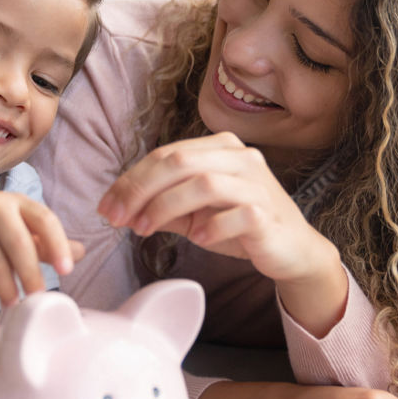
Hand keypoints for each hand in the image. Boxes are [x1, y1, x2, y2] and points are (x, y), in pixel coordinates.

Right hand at [0, 192, 83, 307]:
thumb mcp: (20, 227)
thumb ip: (47, 242)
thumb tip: (81, 253)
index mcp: (17, 202)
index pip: (44, 220)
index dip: (58, 245)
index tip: (67, 270)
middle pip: (19, 244)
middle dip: (31, 275)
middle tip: (38, 297)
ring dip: (6, 288)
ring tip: (13, 303)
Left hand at [97, 133, 343, 320]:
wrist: (291, 250)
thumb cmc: (241, 226)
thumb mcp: (195, 213)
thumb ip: (162, 206)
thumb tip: (119, 208)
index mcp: (220, 148)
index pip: (166, 154)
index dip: (131, 179)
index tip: (106, 206)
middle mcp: (240, 157)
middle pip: (178, 161)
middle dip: (140, 189)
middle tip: (118, 218)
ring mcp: (257, 183)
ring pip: (203, 183)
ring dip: (166, 207)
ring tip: (145, 230)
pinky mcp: (268, 212)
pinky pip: (235, 214)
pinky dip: (211, 226)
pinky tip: (198, 239)